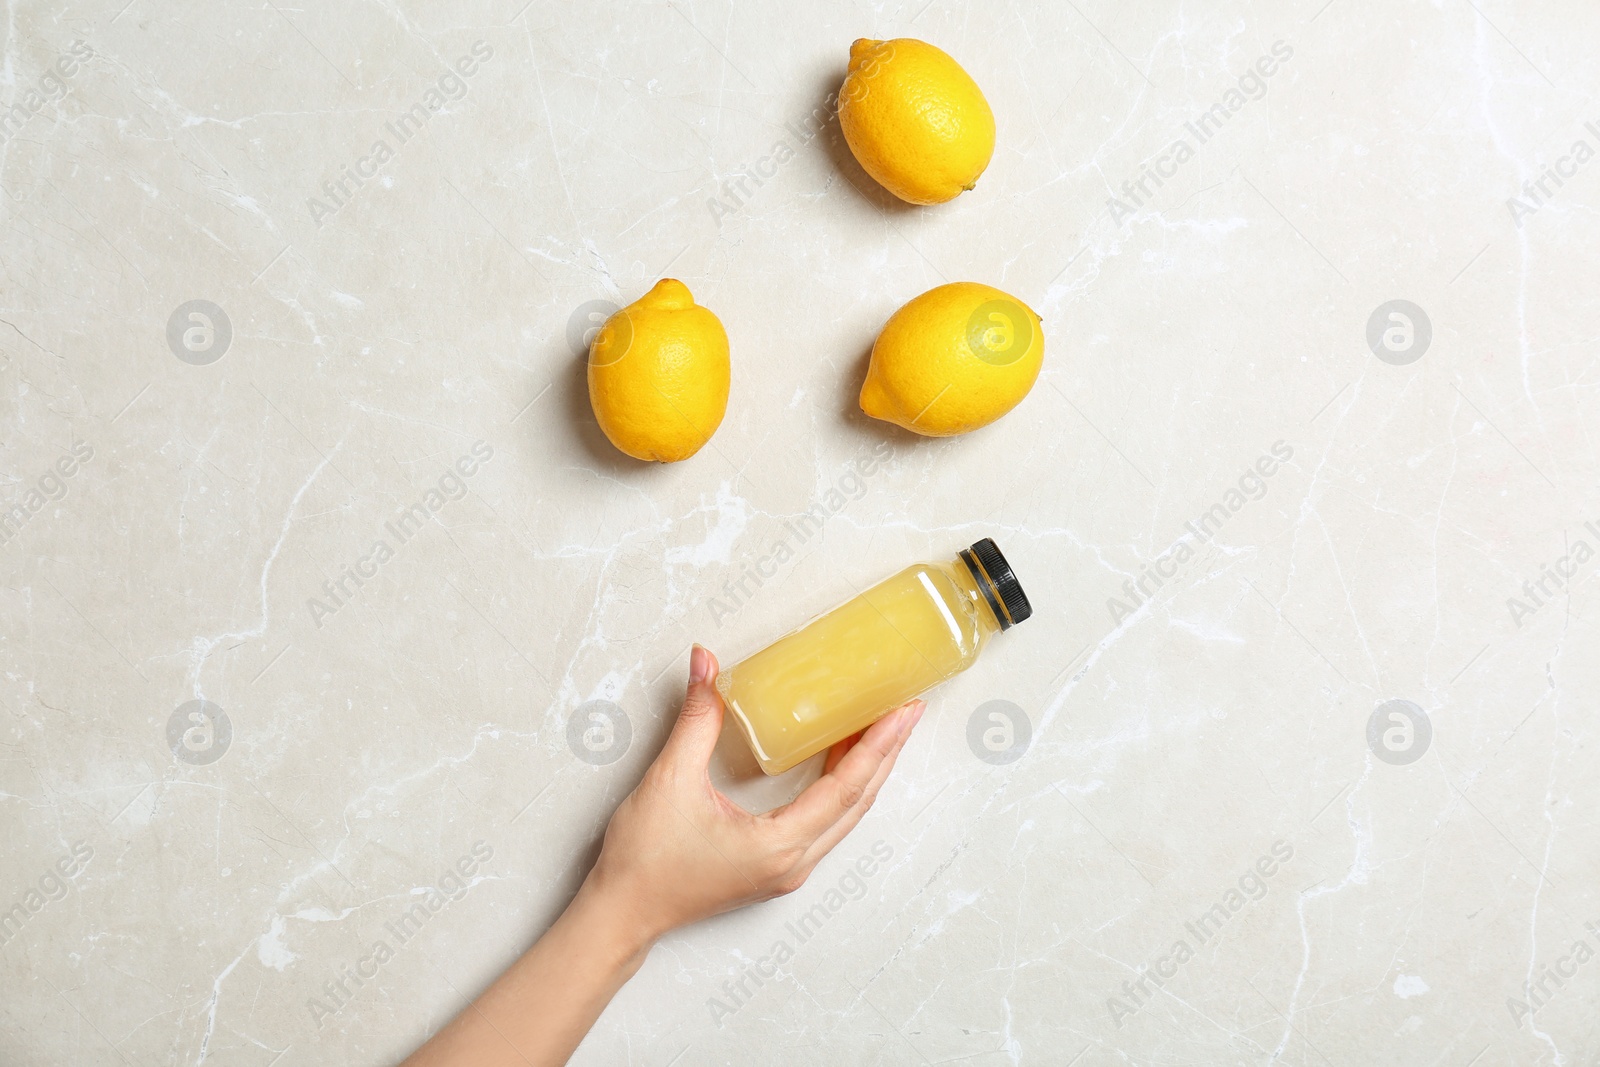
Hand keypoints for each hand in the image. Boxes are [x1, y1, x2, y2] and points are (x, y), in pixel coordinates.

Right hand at [581, 644, 923, 945]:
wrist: (621, 913)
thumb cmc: (644, 861)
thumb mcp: (670, 779)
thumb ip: (697, 719)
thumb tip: (707, 666)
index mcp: (779, 846)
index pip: (846, 788)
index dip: (877, 745)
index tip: (902, 711)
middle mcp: (793, 863)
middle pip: (858, 802)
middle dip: (884, 752)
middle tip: (904, 709)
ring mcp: (786, 870)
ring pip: (844, 815)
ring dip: (864, 770)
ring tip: (879, 726)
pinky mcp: (773, 868)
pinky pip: (824, 822)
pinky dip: (840, 787)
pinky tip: (837, 758)